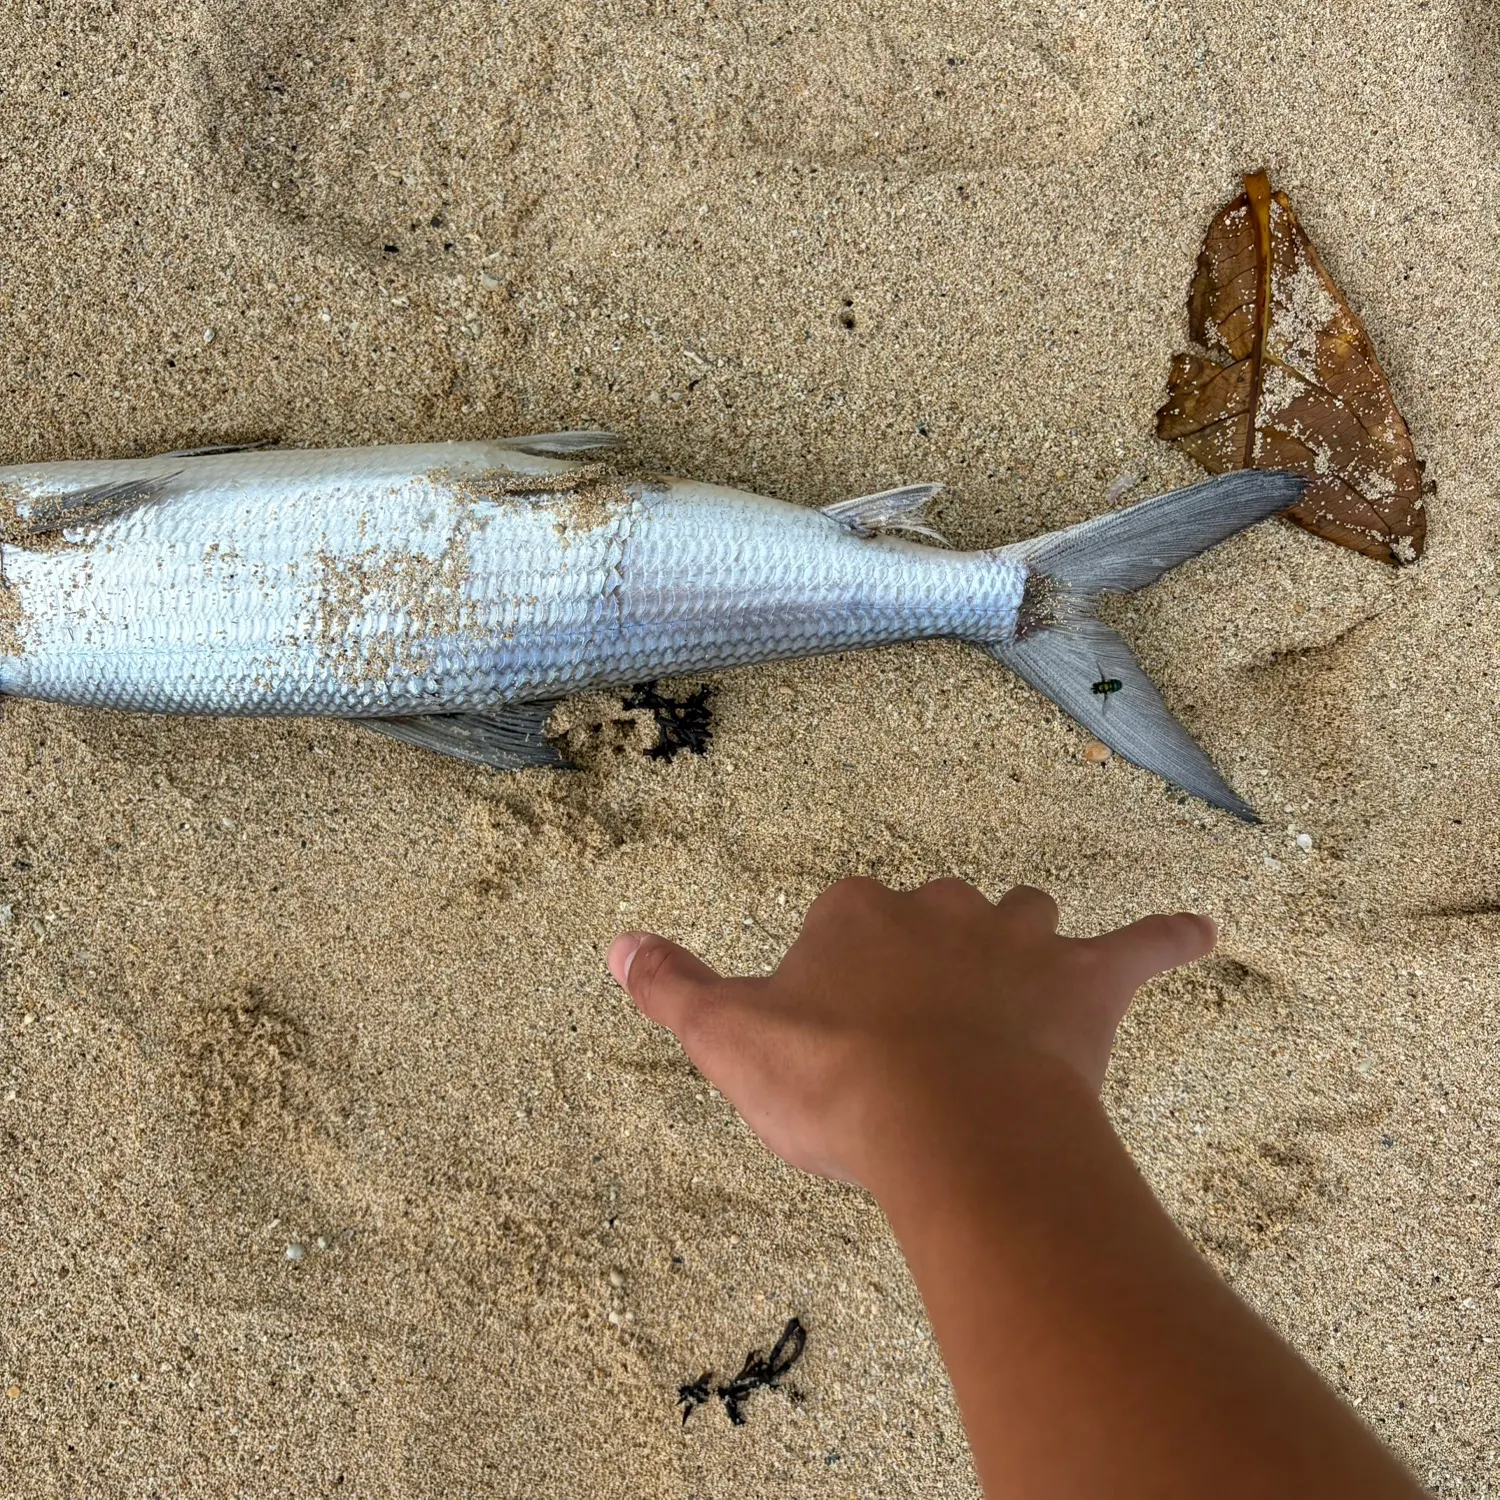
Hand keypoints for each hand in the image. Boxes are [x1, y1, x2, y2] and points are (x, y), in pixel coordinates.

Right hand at [607, 878, 1215, 1187]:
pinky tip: (1200, 931)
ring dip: (1023, 942)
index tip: (840, 1024)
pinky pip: (1137, 946)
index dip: (843, 968)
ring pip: (1024, 919)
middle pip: (936, 913)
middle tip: (923, 1022)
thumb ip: (673, 988)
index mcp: (854, 916)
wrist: (949, 1125)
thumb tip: (616, 944)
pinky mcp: (1083, 982)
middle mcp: (936, 909)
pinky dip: (1167, 939)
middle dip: (933, 951)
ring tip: (1023, 976)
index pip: (845, 917)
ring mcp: (1016, 942)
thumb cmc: (835, 1084)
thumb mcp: (730, 1041)